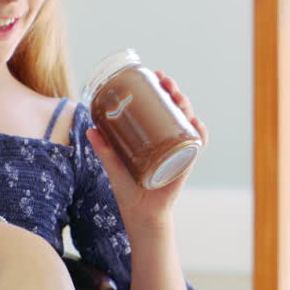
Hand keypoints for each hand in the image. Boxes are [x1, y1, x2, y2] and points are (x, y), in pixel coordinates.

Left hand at [86, 70, 208, 236]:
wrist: (140, 214)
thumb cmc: (128, 189)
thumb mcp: (113, 165)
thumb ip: (104, 149)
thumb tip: (90, 130)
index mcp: (154, 136)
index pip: (162, 107)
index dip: (162, 90)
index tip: (156, 75)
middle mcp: (169, 140)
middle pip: (178, 110)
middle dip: (175, 92)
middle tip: (165, 82)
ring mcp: (178, 151)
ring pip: (189, 122)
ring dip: (187, 107)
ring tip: (177, 97)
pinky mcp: (184, 164)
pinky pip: (196, 146)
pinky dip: (198, 134)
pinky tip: (195, 123)